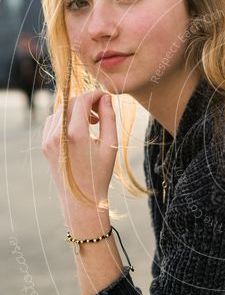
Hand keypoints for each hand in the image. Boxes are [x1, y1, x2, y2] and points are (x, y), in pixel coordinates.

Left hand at [42, 91, 117, 212]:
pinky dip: (66, 119)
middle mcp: (58, 134)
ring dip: (76, 111)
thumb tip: (106, 98)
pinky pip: (54, 122)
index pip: (82, 101)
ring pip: (61, 111)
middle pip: (71, 103)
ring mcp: (48, 140)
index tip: (106, 97)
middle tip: (102, 111)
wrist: (80, 200)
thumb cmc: (100, 174)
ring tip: (92, 122)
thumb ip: (109, 118)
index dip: (95, 95)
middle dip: (87, 102)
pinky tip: (79, 130)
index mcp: (75, 134)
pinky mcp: (44, 145)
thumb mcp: (110, 145)